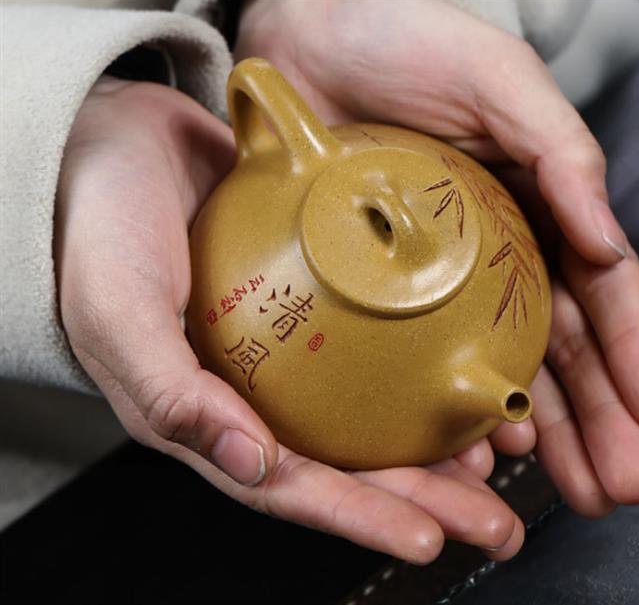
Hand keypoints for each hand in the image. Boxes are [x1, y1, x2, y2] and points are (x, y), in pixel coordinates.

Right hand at [55, 77, 523, 563]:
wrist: (117, 144)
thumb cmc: (100, 229)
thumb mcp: (119, 313)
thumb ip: (172, 394)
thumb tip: (251, 462)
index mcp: (207, 413)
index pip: (289, 484)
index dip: (357, 516)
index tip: (427, 538)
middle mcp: (254, 391)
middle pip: (347, 460)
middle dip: (422, 498)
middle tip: (492, 521)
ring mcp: (286, 346)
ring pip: (368, 411)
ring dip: (431, 446)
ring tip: (493, 464)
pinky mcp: (311, 297)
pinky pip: (372, 342)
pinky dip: (414, 366)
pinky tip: (455, 371)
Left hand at [236, 0, 638, 515]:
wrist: (307, 36)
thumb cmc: (406, 40)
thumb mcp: (499, 80)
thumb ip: (560, 153)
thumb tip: (610, 240)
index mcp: (538, 206)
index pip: (598, 292)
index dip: (631, 354)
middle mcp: (494, 253)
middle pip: (557, 350)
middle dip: (594, 421)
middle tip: (618, 485)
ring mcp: (438, 279)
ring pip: (499, 367)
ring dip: (534, 432)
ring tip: (561, 489)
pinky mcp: (379, 288)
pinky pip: (420, 358)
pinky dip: (449, 407)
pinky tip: (469, 450)